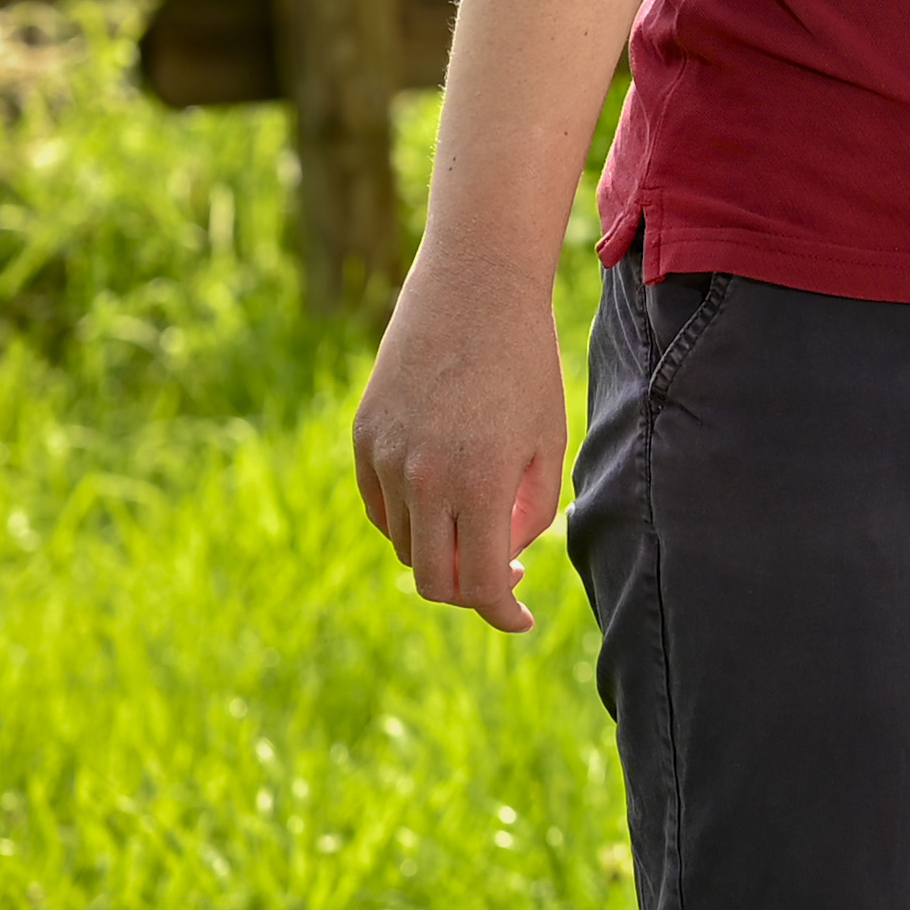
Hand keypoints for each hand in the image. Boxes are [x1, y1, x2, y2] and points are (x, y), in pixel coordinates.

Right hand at [351, 253, 567, 632]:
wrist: (475, 289)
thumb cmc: (526, 367)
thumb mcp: (546, 443)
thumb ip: (526, 513)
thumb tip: (497, 563)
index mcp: (479, 482)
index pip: (479, 582)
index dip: (501, 612)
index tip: (522, 619)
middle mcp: (423, 477)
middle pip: (433, 579)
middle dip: (470, 589)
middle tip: (501, 573)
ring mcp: (385, 457)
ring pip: (405, 543)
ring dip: (442, 547)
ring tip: (479, 520)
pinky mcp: (363, 438)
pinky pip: (381, 507)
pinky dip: (410, 518)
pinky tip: (444, 496)